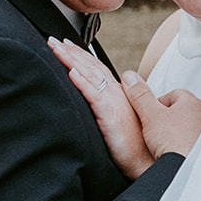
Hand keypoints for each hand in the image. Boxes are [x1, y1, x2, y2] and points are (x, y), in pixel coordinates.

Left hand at [48, 38, 153, 178]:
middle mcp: (117, 93)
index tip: (66, 46)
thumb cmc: (135, 146)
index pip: (97, 68)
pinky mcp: (110, 114)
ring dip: (71, 59)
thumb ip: (107, 108)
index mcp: (119, 94)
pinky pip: (94, 94)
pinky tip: (70, 72)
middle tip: (53, 40)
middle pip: (91, 66)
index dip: (81, 55)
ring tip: (55, 48)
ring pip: (90, 74)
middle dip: (71, 51)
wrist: (146, 161)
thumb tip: (94, 103)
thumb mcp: (119, 122)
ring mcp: (114, 102)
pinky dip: (82, 81)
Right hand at [120, 71, 200, 158]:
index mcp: (192, 103)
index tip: (149, 114)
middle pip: (180, 111)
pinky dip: (183, 145)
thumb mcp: (149, 115)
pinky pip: (192, 142)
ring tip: (164, 143)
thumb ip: (139, 95)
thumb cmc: (174, 143)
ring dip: (175, 133)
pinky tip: (174, 153)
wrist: (185, 170)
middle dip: (166, 119)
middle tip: (155, 130)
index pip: (172, 94)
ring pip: (186, 127)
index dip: (156, 104)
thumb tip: (130, 79)